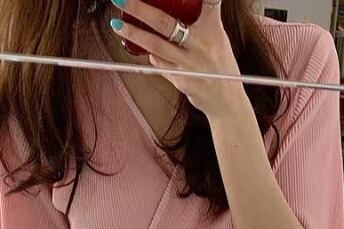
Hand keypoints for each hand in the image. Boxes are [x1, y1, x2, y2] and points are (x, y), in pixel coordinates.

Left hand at [109, 0, 247, 117]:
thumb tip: (177, 6)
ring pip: (155, 46)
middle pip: (165, 23)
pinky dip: (151, 55)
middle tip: (121, 0)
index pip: (209, 3)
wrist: (226, 102)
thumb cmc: (221, 67)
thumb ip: (203, 21)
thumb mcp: (219, 39)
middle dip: (140, 9)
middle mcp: (201, 46)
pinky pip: (159, 63)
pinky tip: (146, 50)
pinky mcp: (180, 79)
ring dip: (133, 34)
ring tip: (117, 25)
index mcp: (214, 30)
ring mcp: (188, 64)